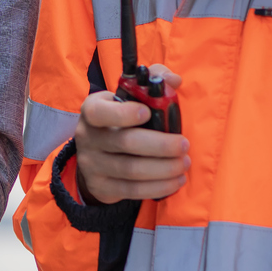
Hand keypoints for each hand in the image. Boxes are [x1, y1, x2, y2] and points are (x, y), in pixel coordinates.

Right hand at [73, 72, 188, 204]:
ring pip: (131, 170)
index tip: (148, 113)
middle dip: (160, 145)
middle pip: (125, 143)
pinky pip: (132, 190)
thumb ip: (153, 79)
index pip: (100, 112)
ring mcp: (91, 164)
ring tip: (184, 163)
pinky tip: (176, 180)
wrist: (96, 154)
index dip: (124, 114)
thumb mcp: (130, 96)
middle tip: (184, 145)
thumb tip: (174, 80)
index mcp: (92, 110)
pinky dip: (158, 187)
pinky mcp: (101, 186)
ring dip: (164, 168)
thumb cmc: (121, 119)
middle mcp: (87, 137)